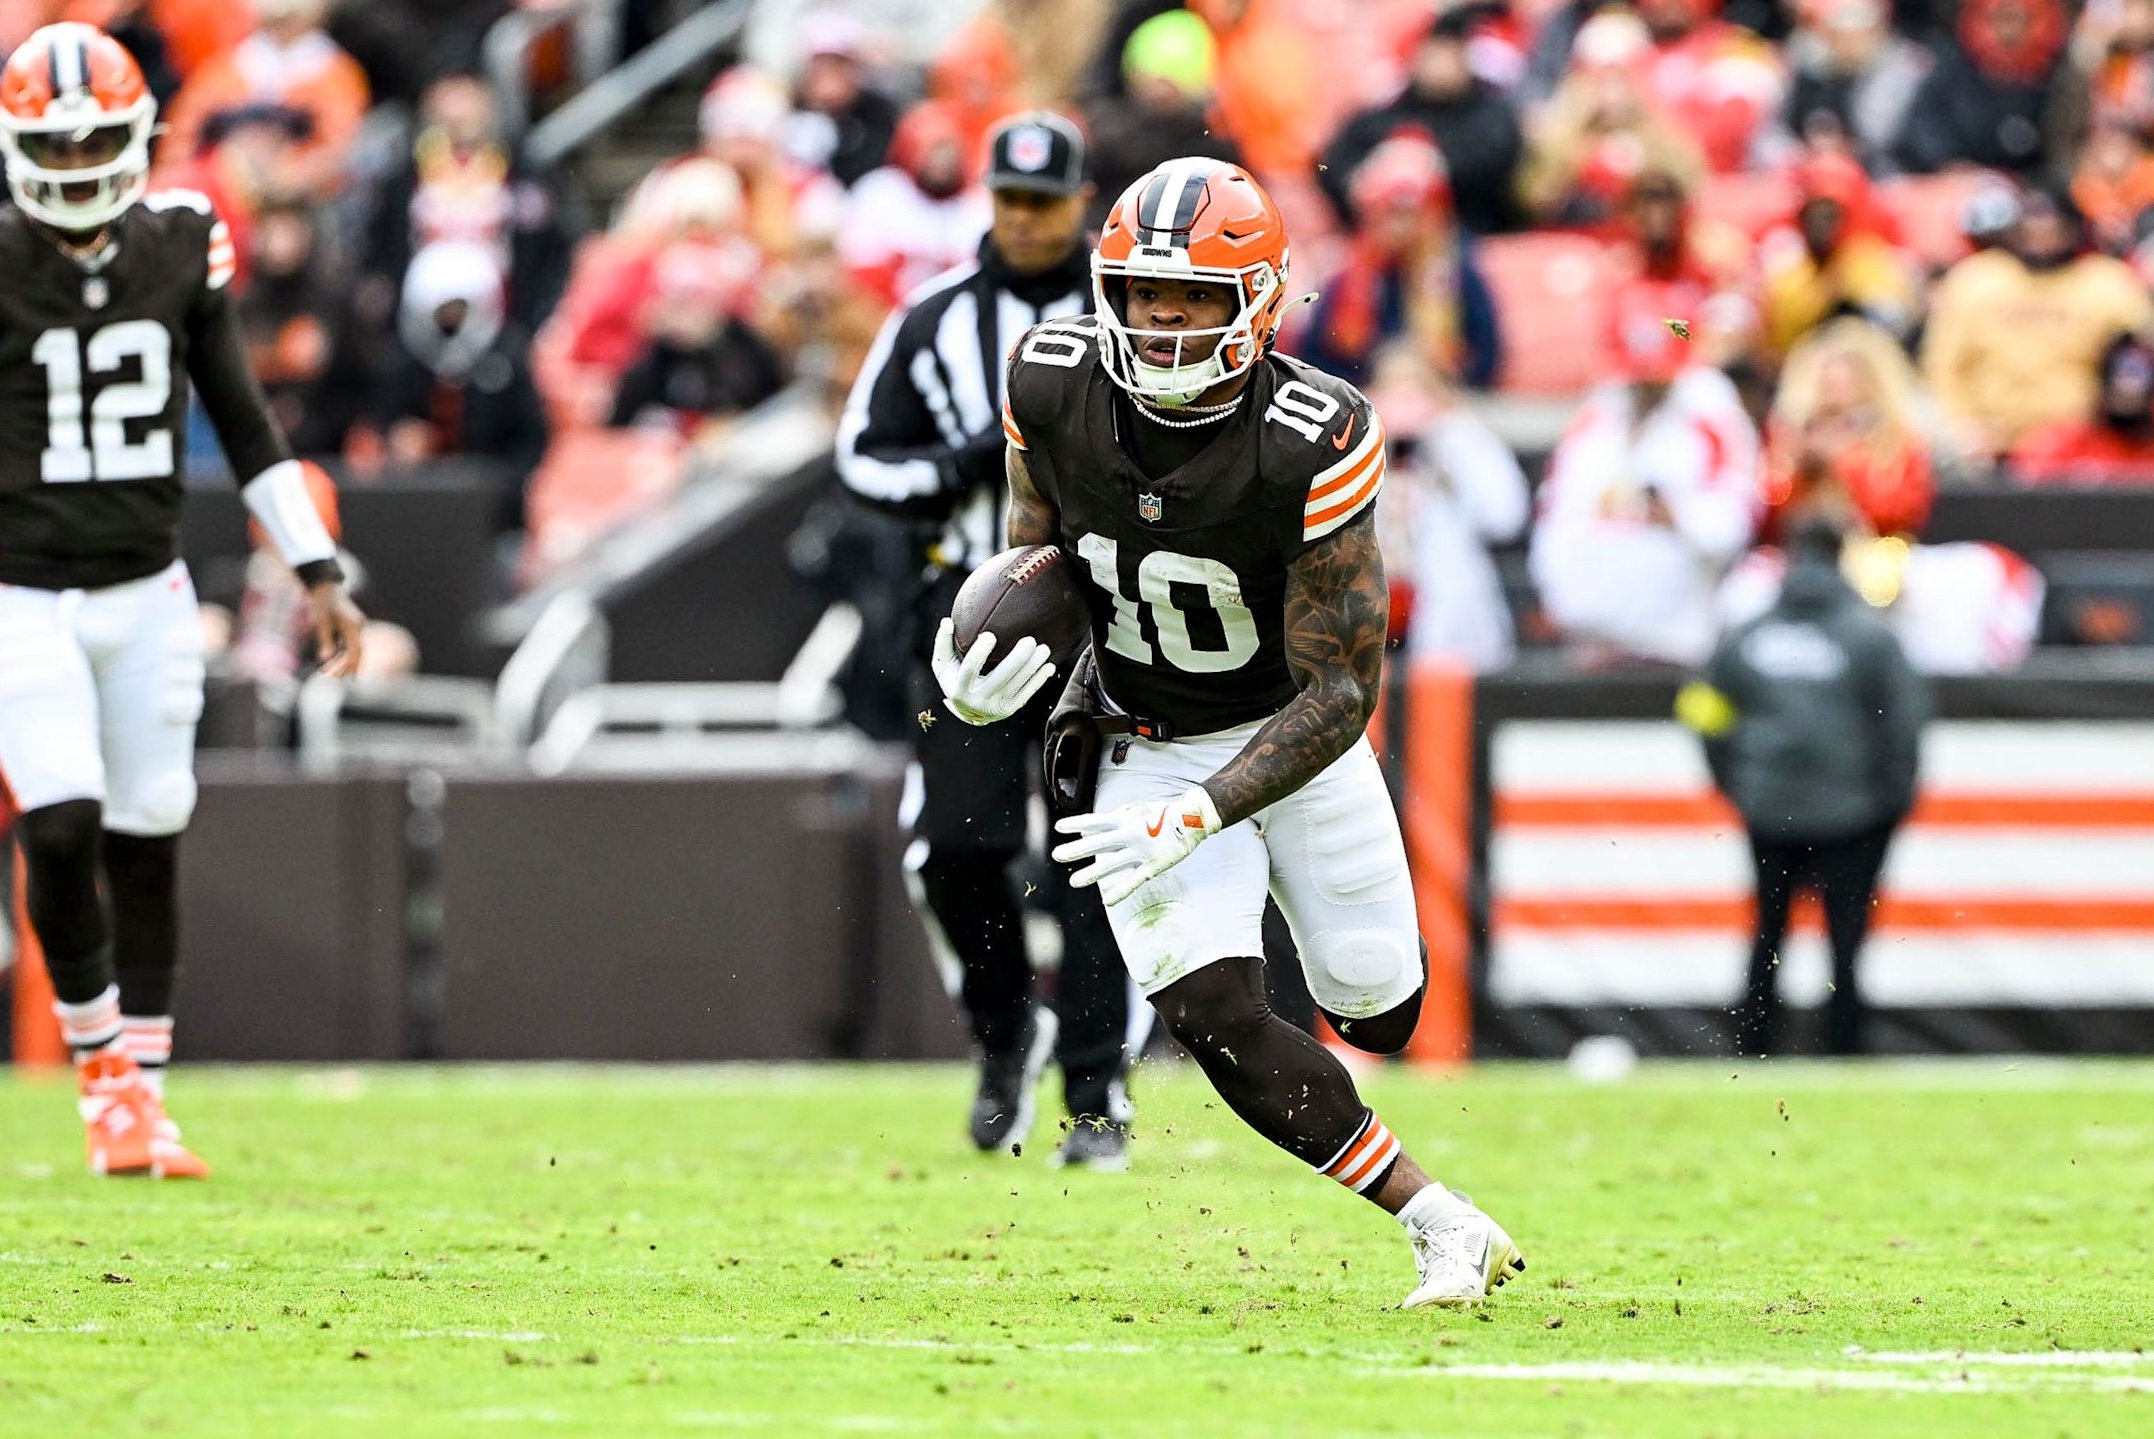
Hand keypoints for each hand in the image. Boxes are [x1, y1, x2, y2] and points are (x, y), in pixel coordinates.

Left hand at [306, 581, 366, 678]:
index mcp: (355, 627)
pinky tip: (332, 661)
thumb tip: (325, 659)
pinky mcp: (350, 626)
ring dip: (344, 662)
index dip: (345, 667)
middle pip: (356, 654)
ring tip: (332, 674)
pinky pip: (349, 644)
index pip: (354, 653)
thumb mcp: (321, 621)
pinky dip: (342, 654)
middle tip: (332, 680)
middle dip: (345, 668)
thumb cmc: (321, 602)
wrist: (323, 585)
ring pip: (353, 650)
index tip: (333, 677)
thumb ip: (324, 640)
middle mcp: (359, 628)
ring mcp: (356, 627)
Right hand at [930, 618, 1054, 725]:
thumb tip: (947, 621)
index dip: (980, 653)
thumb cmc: (955, 680)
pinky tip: (1049, 666)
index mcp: (960, 689)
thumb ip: (943, 643)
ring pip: (1018, 685)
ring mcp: (996, 707)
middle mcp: (979, 701)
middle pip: (1001, 678)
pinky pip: (1027, 693)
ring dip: (1033, 667)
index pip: (970, 669)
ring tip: (1044, 648)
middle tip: (1030, 640)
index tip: (990, 635)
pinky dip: (1039, 680)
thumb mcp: (943, 666)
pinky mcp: (1010, 709)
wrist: (968, 713)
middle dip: (1018, 660)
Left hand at [1051, 786, 1221, 905]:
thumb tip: (1094, 825)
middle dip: (1077, 850)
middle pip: (1098, 843)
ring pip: (1112, 864)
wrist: (1192, 819)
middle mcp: (1130, 834)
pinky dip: (1120, 890)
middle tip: (1056, 855)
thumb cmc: (1161, 814)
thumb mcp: (1136, 809)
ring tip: (1074, 882)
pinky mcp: (1153, 865)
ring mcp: (1140, 851)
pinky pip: (1134, 880)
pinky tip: (1107, 900)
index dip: (1077, 824)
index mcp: (1125, 820)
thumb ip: (1116, 817)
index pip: (1095, 821)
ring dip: (1092, 873)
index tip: (1058, 827)